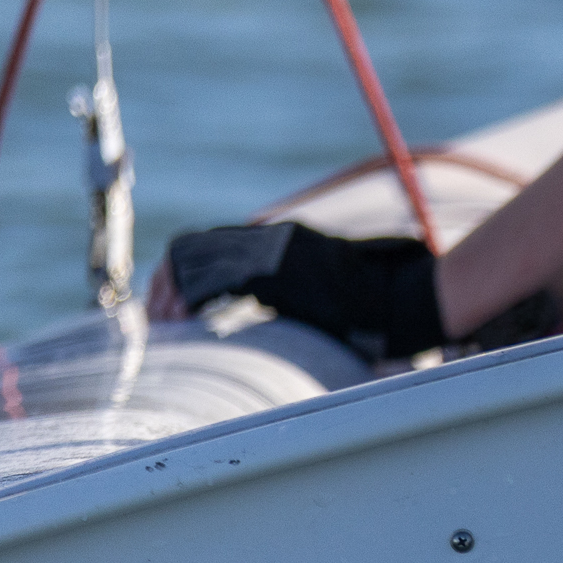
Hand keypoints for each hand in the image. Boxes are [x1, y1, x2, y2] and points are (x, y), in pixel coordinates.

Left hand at [163, 220, 447, 360]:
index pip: (211, 245)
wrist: (406, 300)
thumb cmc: (374, 305)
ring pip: (197, 263)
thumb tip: (261, 306)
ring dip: (173, 295)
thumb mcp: (321, 286)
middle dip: (166, 284)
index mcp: (281, 237)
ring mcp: (272, 254)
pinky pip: (215, 284)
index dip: (181, 275)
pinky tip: (183, 323)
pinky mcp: (275, 275)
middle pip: (194, 248)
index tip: (170, 306)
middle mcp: (271, 239)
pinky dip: (190, 302)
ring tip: (165, 325)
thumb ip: (287, 288)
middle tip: (156, 319)